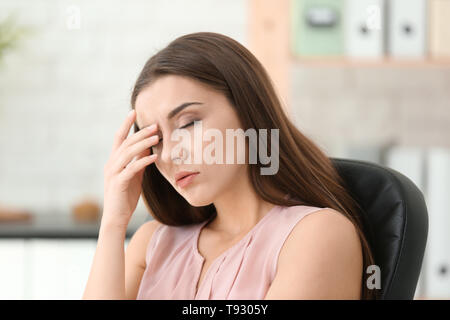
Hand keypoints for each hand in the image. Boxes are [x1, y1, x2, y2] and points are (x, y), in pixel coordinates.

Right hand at [102, 109, 158, 227]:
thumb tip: (147, 148)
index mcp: (114, 161)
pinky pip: (132, 168)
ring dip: (143, 143)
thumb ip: (138, 162)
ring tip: (157, 137)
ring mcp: (113, 173)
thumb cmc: (125, 197)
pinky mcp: (118, 183)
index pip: (119, 138)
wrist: (116, 218)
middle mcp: (111, 164)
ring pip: (128, 153)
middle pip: (126, 143)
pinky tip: (154, 157)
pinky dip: (143, 161)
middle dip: (140, 132)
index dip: (125, 124)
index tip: (134, 112)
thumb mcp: (134, 176)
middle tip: (155, 125)